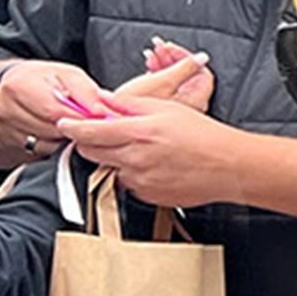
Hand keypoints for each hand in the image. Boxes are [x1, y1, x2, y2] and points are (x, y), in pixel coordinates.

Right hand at [0, 59, 106, 159]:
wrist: (13, 90)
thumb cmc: (44, 80)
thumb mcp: (68, 75)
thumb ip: (86, 92)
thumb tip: (103, 112)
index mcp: (18, 86)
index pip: (54, 111)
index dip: (81, 116)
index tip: (98, 116)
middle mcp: (6, 110)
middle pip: (52, 130)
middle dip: (76, 128)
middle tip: (88, 121)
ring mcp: (5, 130)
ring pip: (48, 145)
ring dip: (67, 138)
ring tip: (72, 125)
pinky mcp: (11, 145)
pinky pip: (42, 153)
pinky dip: (56, 146)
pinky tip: (60, 134)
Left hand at [54, 96, 257, 209]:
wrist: (231, 167)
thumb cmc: (205, 136)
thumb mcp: (168, 108)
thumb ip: (130, 104)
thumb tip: (105, 100)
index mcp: (137, 133)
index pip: (88, 132)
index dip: (72, 127)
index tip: (66, 124)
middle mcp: (134, 159)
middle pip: (91, 153)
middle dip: (92, 143)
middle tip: (106, 135)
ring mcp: (140, 181)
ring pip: (110, 170)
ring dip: (115, 160)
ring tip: (141, 151)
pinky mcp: (148, 196)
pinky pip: (129, 184)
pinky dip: (134, 175)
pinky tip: (155, 166)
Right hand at [111, 40, 214, 112]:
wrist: (110, 123)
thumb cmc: (136, 108)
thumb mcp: (163, 81)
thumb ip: (185, 68)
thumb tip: (202, 58)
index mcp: (194, 101)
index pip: (203, 74)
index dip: (188, 58)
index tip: (171, 48)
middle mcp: (188, 107)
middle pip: (189, 76)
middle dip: (173, 58)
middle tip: (158, 48)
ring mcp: (174, 110)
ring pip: (175, 80)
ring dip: (164, 64)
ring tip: (150, 55)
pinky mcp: (160, 110)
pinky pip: (165, 88)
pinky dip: (157, 75)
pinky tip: (147, 68)